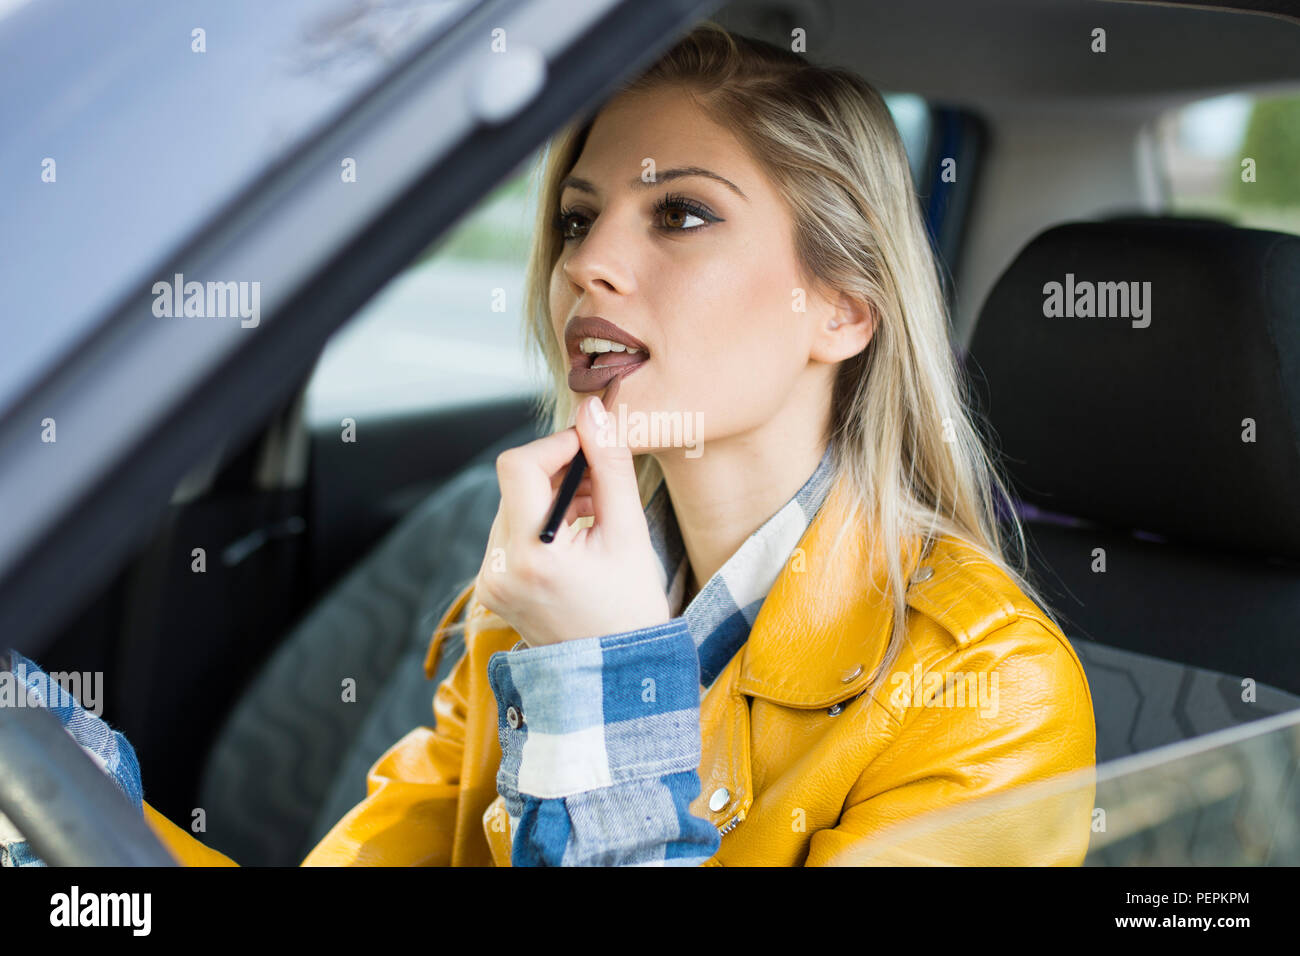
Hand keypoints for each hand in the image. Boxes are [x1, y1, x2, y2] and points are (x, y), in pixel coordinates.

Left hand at [473, 395, 670, 646]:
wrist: (617, 674)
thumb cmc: (631, 608)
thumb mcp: (629, 532)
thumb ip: (610, 466)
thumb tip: (593, 410)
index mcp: (531, 555)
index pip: (518, 466)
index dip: (556, 446)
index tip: (591, 449)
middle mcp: (498, 568)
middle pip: (515, 485)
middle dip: (558, 474)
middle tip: (601, 488)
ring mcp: (490, 580)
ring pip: (512, 505)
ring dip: (550, 497)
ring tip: (592, 515)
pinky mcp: (492, 586)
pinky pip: (509, 532)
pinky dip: (540, 522)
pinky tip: (574, 536)